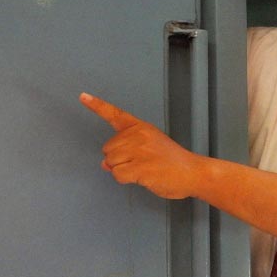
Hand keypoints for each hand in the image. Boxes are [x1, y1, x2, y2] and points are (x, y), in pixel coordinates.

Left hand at [79, 93, 199, 198]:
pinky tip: (143, 177)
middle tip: (141, 162)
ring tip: (144, 169)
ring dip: (122, 170)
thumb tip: (105, 164)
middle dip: (118, 159)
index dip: (97, 106)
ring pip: (110, 163)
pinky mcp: (140, 167)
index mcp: (141, 127)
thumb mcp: (150, 148)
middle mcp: (138, 135)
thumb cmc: (172, 161)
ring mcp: (139, 151)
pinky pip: (118, 175)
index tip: (83, 96)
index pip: (116, 114)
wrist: (193, 172)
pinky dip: (126, 180)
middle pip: (108, 149)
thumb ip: (126, 152)